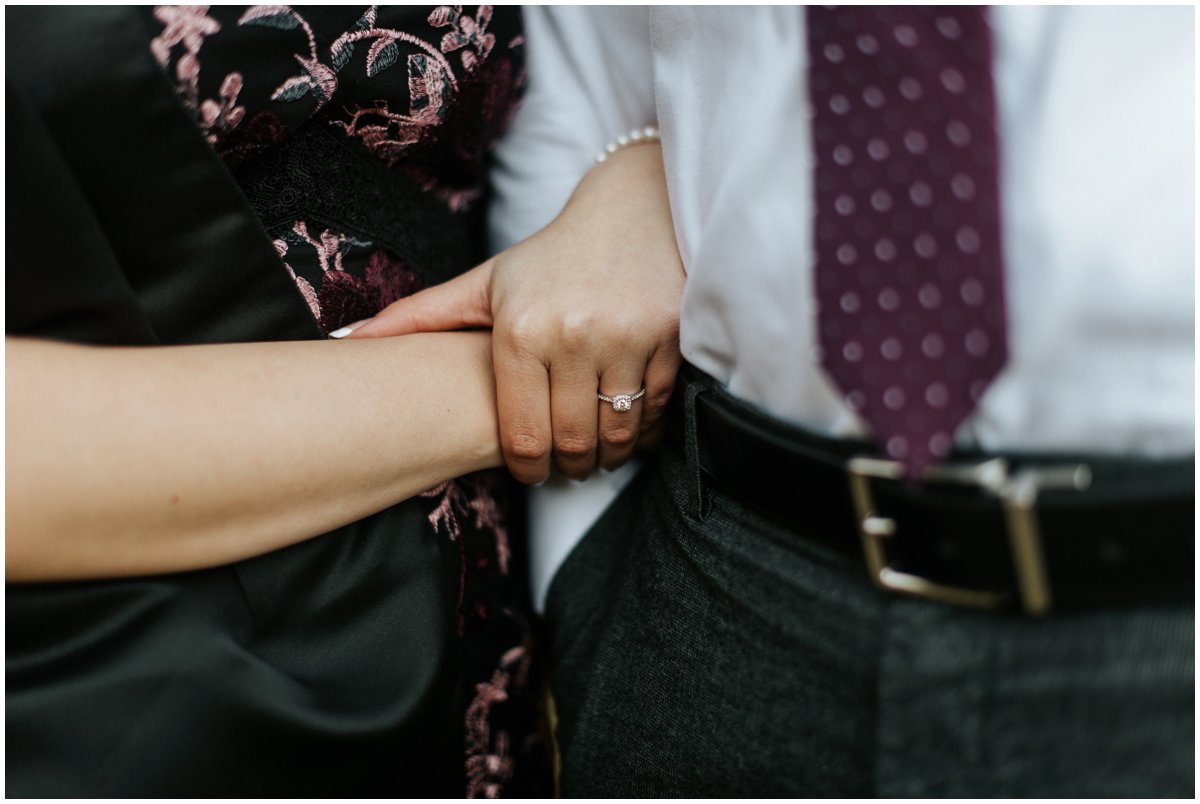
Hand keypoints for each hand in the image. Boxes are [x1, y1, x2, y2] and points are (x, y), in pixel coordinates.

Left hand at [349, 143, 684, 482]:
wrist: (635, 210)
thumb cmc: (552, 256)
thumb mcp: (485, 283)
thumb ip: (418, 318)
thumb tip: (345, 343)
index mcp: (520, 330)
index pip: (523, 435)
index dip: (527, 469)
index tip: (531, 472)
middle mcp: (572, 336)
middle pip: (572, 443)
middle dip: (569, 467)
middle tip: (566, 467)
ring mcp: (627, 338)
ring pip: (619, 434)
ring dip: (609, 457)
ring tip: (598, 454)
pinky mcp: (672, 339)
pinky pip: (658, 410)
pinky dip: (645, 430)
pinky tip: (631, 427)